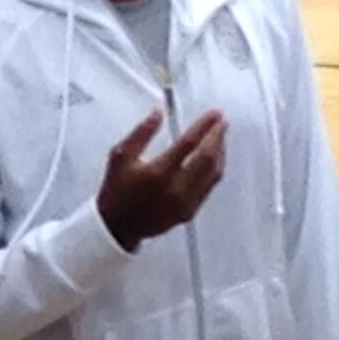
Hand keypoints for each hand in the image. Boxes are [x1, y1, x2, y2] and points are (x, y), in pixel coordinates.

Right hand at [93, 109, 225, 248]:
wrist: (117, 226)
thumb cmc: (116, 192)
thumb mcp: (120, 156)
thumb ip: (141, 133)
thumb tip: (158, 113)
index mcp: (158, 172)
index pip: (190, 142)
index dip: (205, 125)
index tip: (213, 114)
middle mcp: (175, 188)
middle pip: (208, 157)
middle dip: (218, 136)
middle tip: (222, 122)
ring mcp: (185, 202)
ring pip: (214, 173)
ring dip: (220, 152)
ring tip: (220, 138)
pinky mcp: (189, 211)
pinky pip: (210, 187)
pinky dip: (215, 169)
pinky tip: (214, 160)